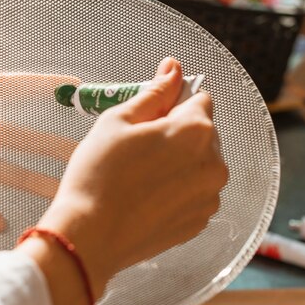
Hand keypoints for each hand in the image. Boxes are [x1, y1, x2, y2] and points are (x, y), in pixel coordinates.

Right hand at [19, 57, 227, 304]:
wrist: (90, 237)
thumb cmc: (98, 174)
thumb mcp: (118, 121)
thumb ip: (153, 92)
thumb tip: (173, 67)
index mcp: (196, 130)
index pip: (199, 99)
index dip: (172, 103)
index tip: (148, 117)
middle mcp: (214, 163)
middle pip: (202, 134)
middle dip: (176, 134)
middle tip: (136, 149)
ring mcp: (209, 197)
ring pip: (199, 165)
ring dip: (178, 163)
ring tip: (138, 176)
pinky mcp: (198, 223)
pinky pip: (194, 194)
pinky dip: (176, 191)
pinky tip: (145, 197)